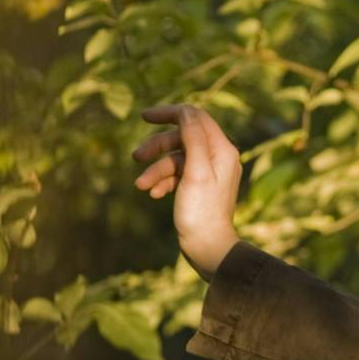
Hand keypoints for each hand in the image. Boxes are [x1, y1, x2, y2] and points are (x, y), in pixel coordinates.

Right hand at [133, 103, 241, 280]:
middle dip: (157, 147)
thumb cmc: (202, 212)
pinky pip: (177, 175)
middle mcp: (218, 157)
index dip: (170, 113)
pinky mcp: (199, 187)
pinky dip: (163, 181)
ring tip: (141, 186)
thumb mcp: (196, 171)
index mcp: (222, 150)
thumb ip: (193, 139)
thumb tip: (186, 111)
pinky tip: (154, 194)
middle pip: (182, 137)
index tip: (144, 116)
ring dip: (156, 170)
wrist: (208, 247)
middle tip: (135, 157)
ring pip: (175, 158)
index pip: (195, 117)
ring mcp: (209, 172)